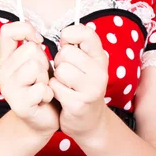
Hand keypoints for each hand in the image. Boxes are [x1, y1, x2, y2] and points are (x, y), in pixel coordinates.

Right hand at [0, 20, 59, 136]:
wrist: (42, 119)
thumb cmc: (41, 86)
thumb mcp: (37, 61)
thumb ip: (31, 46)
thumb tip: (35, 38)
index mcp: (4, 59)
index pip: (7, 31)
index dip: (26, 30)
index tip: (38, 41)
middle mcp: (2, 73)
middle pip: (30, 49)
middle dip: (43, 62)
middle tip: (41, 77)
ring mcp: (8, 90)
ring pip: (35, 67)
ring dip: (46, 78)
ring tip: (43, 87)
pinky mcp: (19, 105)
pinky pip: (42, 88)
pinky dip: (49, 94)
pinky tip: (44, 100)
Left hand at [49, 23, 108, 141]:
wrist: (89, 121)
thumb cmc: (81, 86)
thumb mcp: (85, 64)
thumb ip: (76, 47)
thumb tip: (64, 34)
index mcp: (101, 58)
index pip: (87, 34)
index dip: (70, 34)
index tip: (66, 43)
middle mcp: (100, 72)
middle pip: (66, 53)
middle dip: (60, 61)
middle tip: (66, 72)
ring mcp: (91, 89)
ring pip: (60, 70)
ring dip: (56, 77)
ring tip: (64, 84)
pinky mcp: (79, 104)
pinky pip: (55, 87)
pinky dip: (54, 91)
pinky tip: (62, 96)